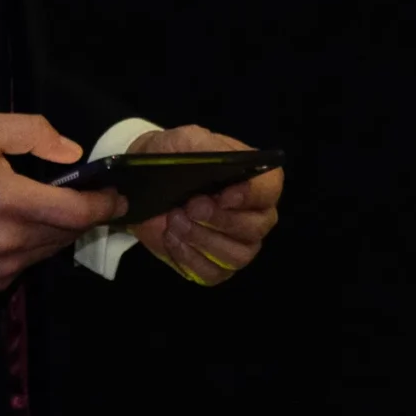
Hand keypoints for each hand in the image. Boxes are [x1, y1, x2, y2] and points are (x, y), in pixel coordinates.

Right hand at [0, 111, 127, 292]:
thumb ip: (32, 133)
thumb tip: (72, 155)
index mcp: (10, 200)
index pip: (77, 212)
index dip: (104, 205)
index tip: (117, 197)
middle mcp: (9, 240)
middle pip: (68, 233)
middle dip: (83, 215)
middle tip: (85, 197)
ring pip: (50, 251)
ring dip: (58, 231)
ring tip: (50, 210)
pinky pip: (27, 265)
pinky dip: (33, 247)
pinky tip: (18, 229)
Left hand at [126, 125, 284, 284]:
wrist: (147, 182)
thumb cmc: (175, 158)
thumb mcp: (186, 141)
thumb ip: (204, 146)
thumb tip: (218, 161)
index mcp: (256, 181)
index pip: (269, 191)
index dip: (250, 195)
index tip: (224, 195)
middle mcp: (255, 216)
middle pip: (254, 229)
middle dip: (219, 220)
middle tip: (190, 207)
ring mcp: (238, 245)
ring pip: (236, 256)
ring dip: (201, 240)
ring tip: (175, 221)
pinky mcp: (216, 267)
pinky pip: (212, 275)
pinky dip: (188, 258)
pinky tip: (172, 238)